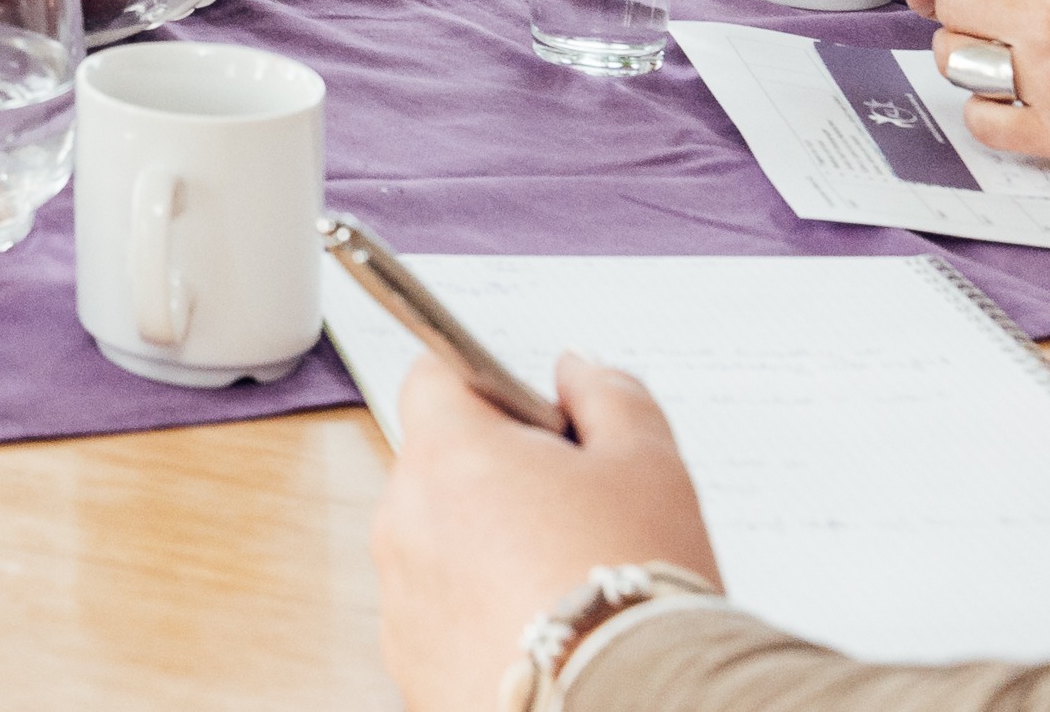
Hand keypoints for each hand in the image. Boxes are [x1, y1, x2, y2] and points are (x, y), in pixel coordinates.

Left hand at [372, 354, 722, 711]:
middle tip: (573, 512)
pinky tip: (542, 635)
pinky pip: (439, 618)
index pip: (435, 377)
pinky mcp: (410, 667)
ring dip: (485, 550)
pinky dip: (478, 618)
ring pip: (438, 546)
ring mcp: (400, 602)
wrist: (627, 705)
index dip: (491, 389)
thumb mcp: (649, 465)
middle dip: (496, 475)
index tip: (536, 419)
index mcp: (448, 456)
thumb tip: (575, 371)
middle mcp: (404, 523)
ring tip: (564, 584)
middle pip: (438, 467)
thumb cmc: (634, 586)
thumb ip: (607, 396)